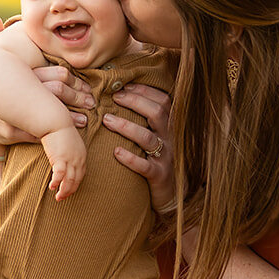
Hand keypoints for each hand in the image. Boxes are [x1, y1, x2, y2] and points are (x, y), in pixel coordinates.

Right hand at [0, 15, 93, 149]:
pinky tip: (65, 136)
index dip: (73, 81)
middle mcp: (12, 90)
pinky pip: (33, 133)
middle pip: (54, 89)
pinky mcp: (6, 131)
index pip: (54, 73)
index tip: (87, 88)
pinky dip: (50, 134)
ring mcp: (7, 111)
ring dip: (68, 118)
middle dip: (74, 97)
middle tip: (91, 103)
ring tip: (84, 120)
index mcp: (17, 73)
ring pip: (46, 112)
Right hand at [41, 125, 86, 199]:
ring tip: (58, 197)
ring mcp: (71, 159)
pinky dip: (56, 182)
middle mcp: (79, 158)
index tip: (69, 190)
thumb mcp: (68, 142)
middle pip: (76, 179)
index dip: (75, 184)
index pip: (80, 174)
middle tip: (62, 198)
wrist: (55, 121)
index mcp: (82, 154)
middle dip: (70, 190)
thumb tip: (62, 157)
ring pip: (69, 180)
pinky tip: (52, 187)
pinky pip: (60, 175)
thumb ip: (68, 151)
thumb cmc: (58, 129)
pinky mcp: (60, 158)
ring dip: (64, 190)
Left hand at [103, 84, 173, 211]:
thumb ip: (147, 119)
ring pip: (147, 138)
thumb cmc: (157, 159)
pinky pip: (145, 166)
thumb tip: (122, 94)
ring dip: (126, 126)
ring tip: (106, 119)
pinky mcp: (159, 175)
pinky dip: (130, 158)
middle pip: (157, 113)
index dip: (144, 91)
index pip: (163, 100)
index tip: (124, 86)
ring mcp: (166, 157)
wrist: (172, 192)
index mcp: (171, 126)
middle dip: (134, 102)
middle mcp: (171, 139)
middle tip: (113, 98)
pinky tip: (116, 152)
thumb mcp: (157, 136)